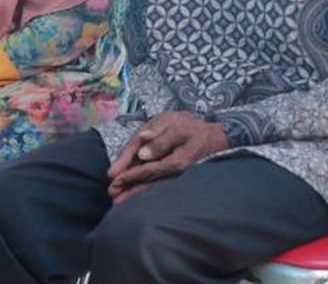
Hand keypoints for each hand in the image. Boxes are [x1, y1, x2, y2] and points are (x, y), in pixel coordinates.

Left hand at [106, 111, 228, 203]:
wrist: (216, 137)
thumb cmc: (192, 128)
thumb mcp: (177, 127)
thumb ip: (160, 140)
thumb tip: (143, 154)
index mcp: (174, 161)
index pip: (147, 169)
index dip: (129, 174)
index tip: (113, 179)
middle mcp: (174, 173)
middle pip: (147, 182)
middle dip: (128, 189)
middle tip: (111, 196)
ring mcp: (175, 176)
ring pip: (152, 186)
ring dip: (134, 193)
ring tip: (118, 201)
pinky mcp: (175, 175)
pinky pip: (158, 184)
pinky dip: (145, 189)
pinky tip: (134, 193)